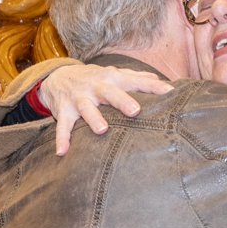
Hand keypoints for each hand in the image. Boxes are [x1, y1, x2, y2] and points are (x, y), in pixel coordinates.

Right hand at [41, 64, 173, 155]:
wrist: (57, 75)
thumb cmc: (94, 78)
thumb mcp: (113, 74)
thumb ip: (135, 78)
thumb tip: (158, 80)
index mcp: (112, 79)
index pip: (135, 82)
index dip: (152, 87)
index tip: (169, 93)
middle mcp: (96, 87)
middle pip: (110, 93)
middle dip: (122, 101)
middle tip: (135, 111)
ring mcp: (79, 98)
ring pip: (86, 108)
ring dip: (93, 118)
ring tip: (102, 130)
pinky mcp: (64, 110)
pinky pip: (63, 126)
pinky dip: (62, 139)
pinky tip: (62, 153)